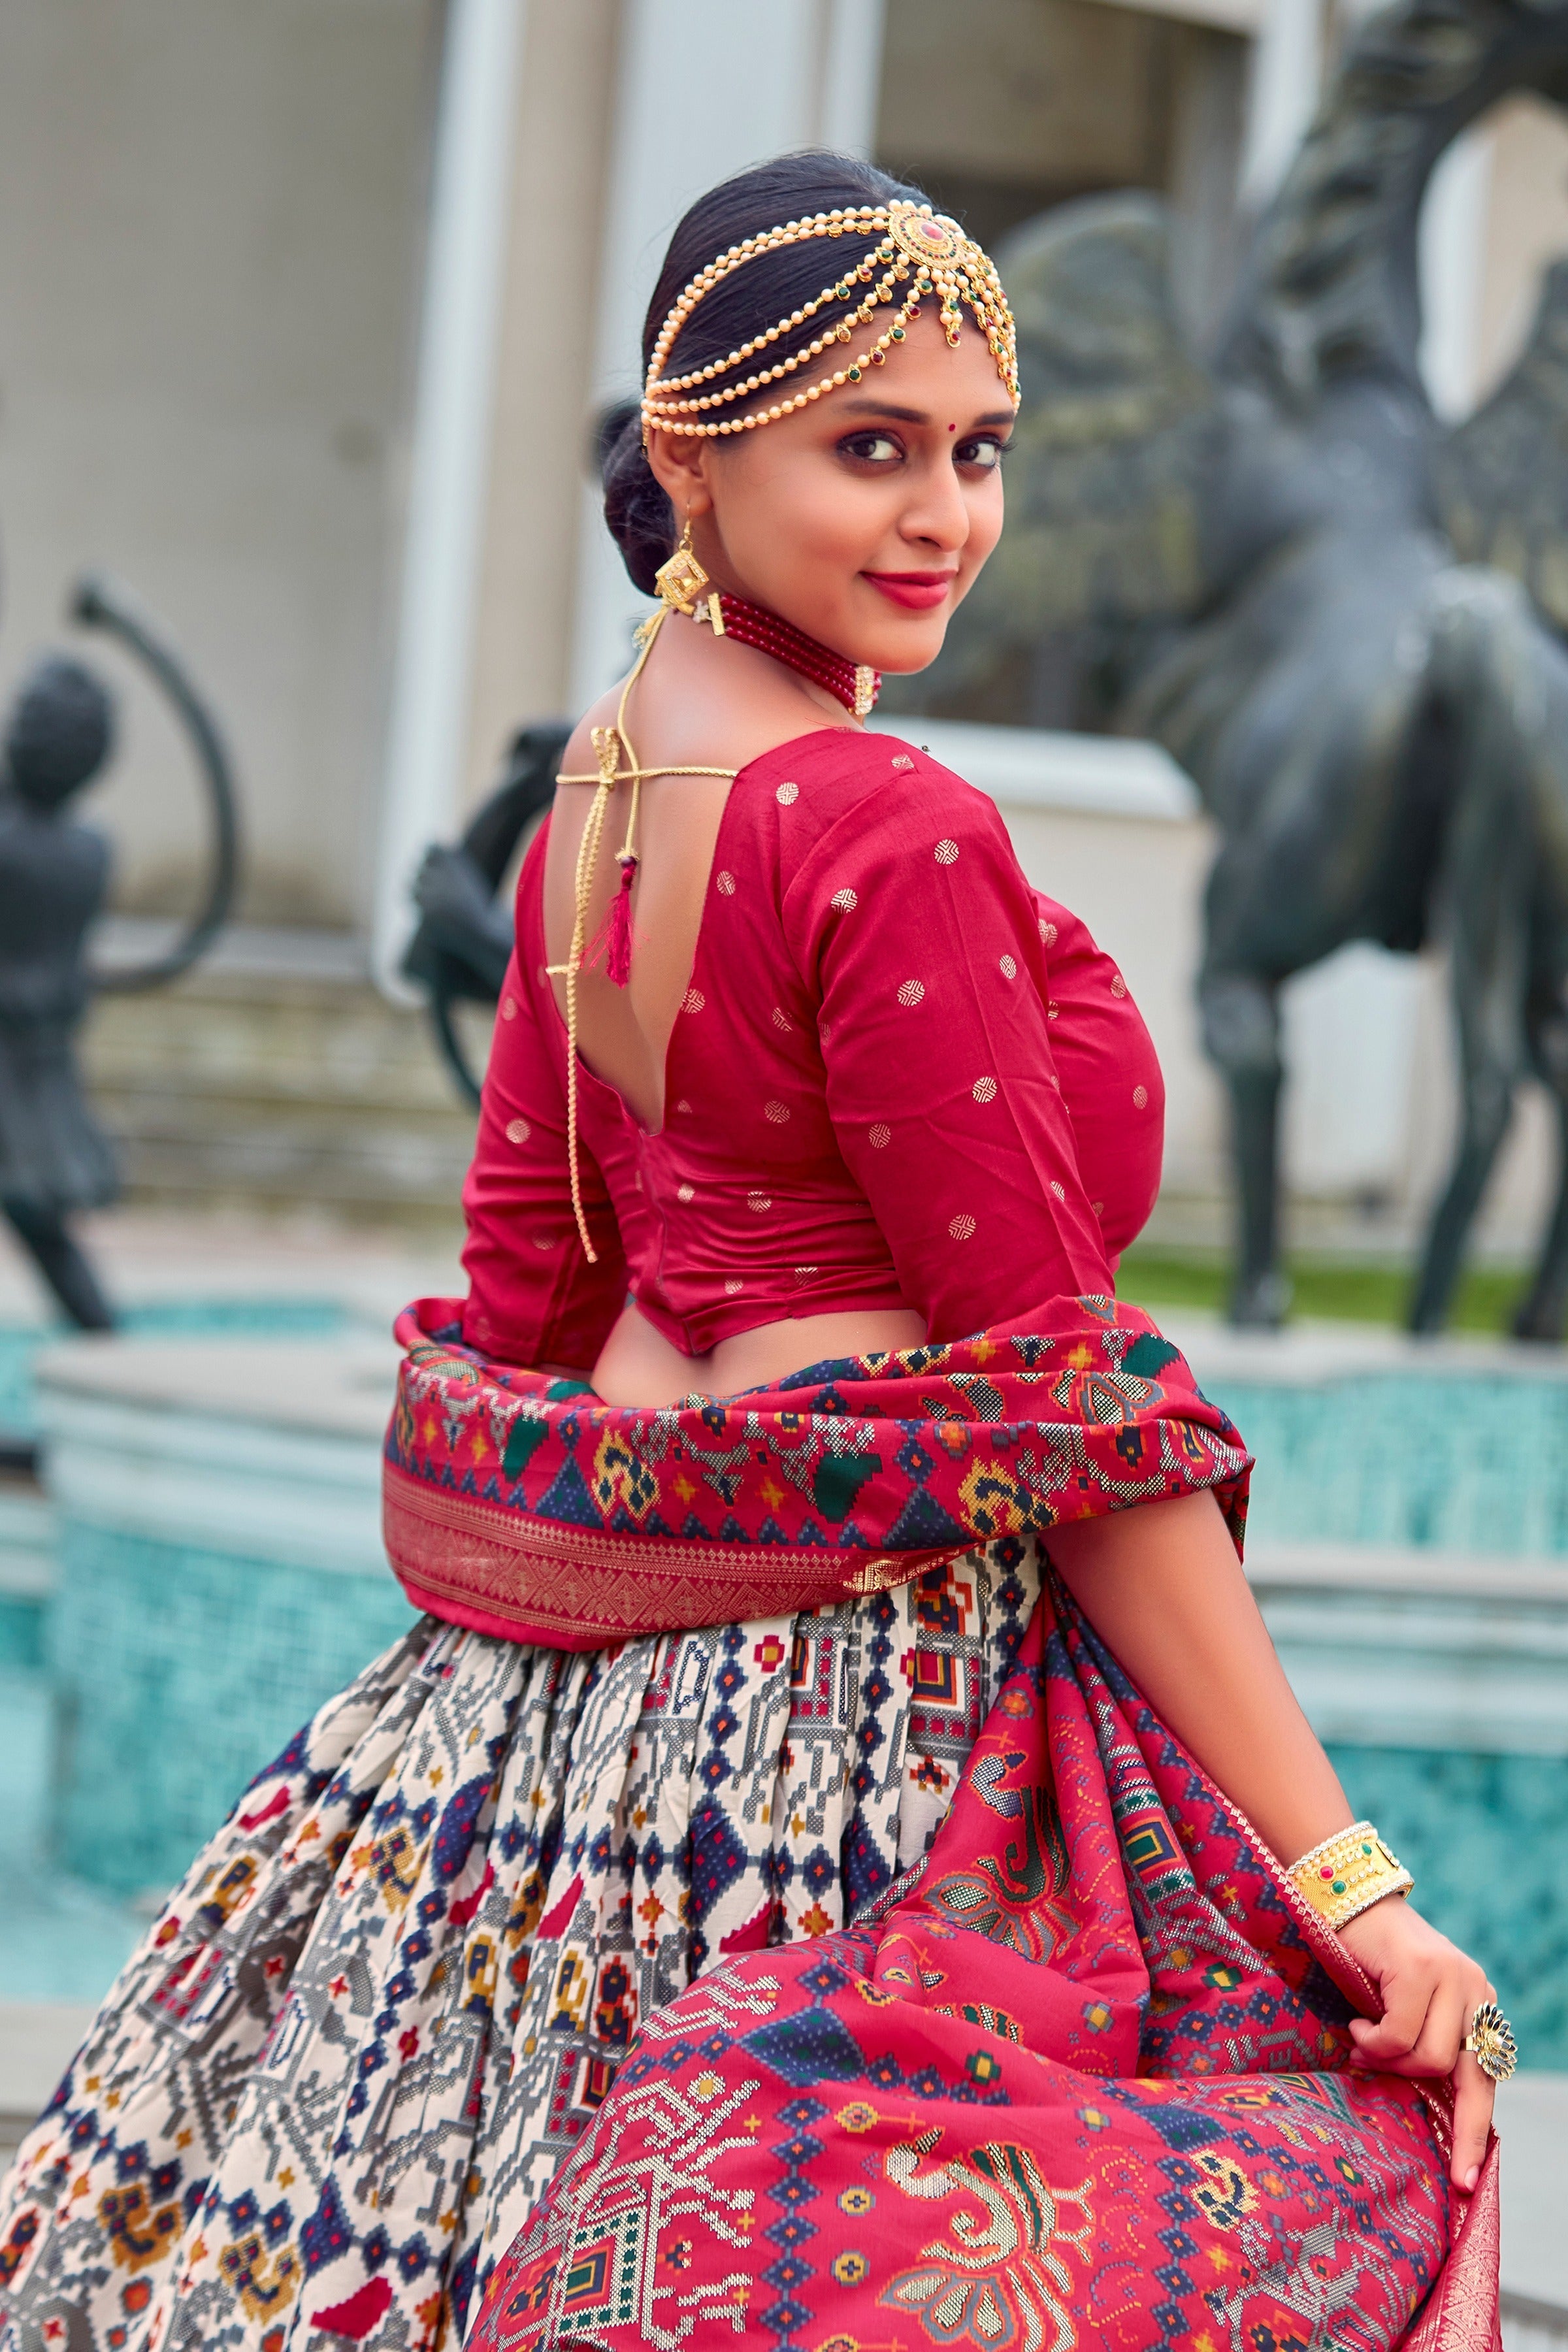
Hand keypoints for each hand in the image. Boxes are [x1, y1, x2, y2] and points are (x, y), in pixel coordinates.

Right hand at [1337, 1893, 1495, 2191]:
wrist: (1346, 1895)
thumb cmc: (1369, 1959)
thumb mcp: (1405, 2007)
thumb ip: (1423, 2044)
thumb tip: (1426, 2108)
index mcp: (1477, 2002)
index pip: (1486, 2078)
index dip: (1475, 2129)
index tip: (1466, 2179)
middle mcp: (1474, 1989)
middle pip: (1473, 2079)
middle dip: (1464, 2133)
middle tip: (1453, 2176)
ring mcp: (1451, 1977)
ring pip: (1429, 2060)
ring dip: (1387, 2061)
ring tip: (1362, 2041)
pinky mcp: (1420, 1970)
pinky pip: (1398, 2035)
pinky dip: (1371, 2038)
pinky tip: (1356, 2019)